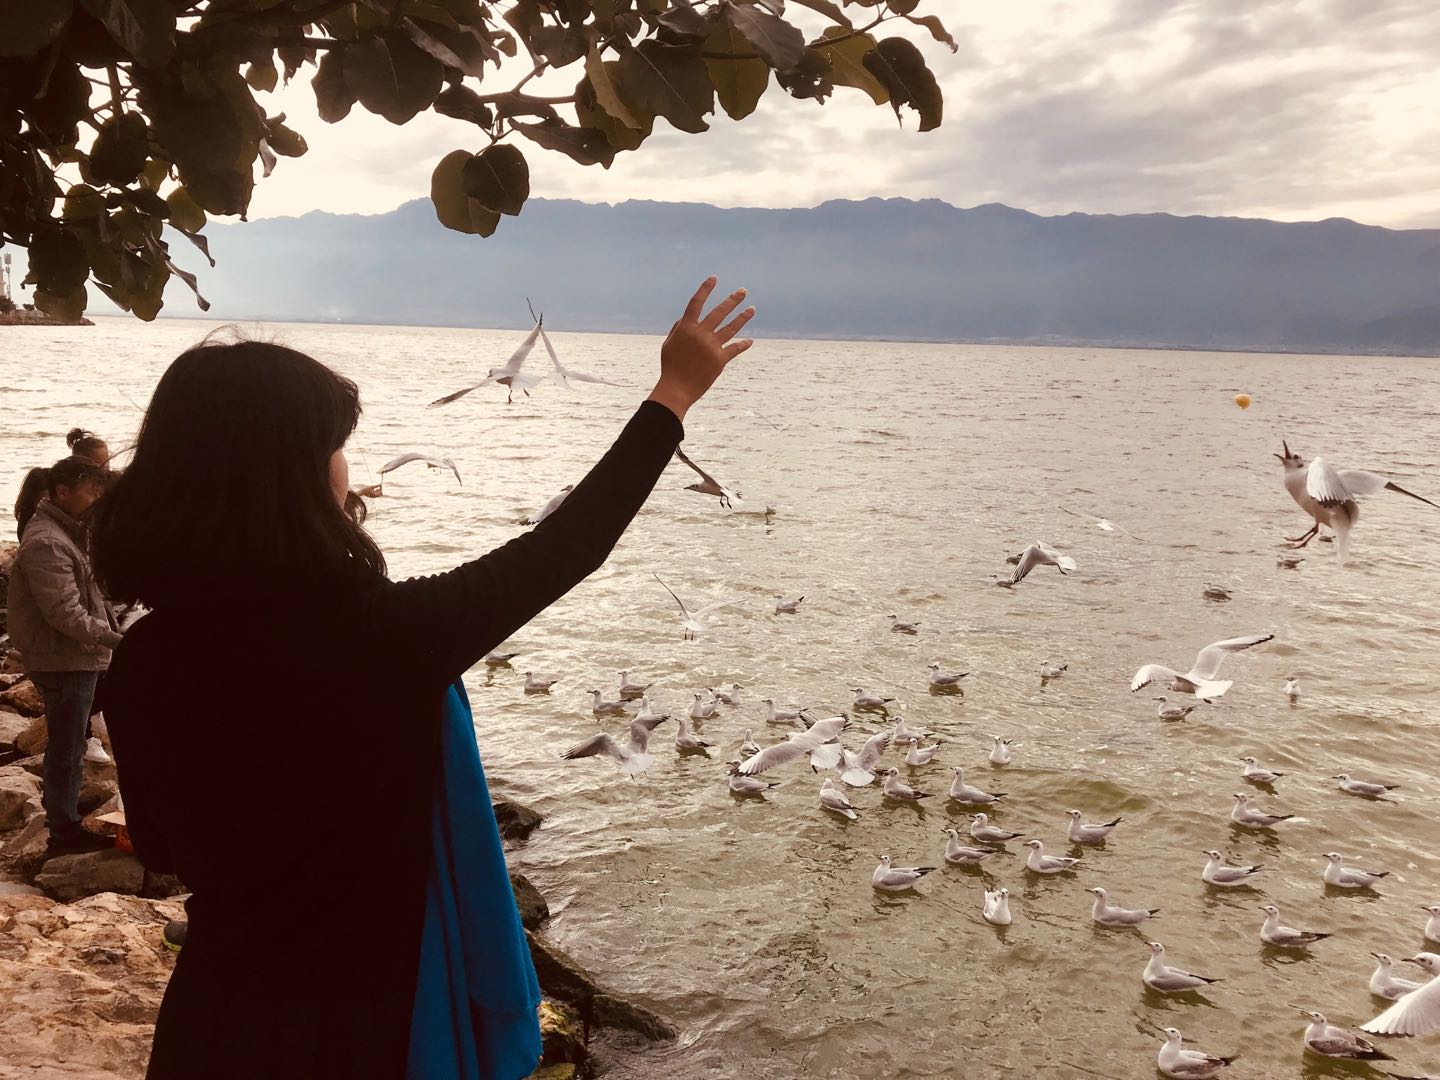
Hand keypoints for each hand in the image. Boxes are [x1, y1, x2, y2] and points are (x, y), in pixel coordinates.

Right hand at [648, 276, 753, 421]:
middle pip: (719, 312)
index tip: (713, 278)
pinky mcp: (720, 360)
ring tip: (752, 309)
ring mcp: (711, 346)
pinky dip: (743, 345)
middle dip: (733, 300)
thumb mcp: (669, 344)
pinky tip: (749, 340)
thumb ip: (679, 328)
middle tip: (743, 291)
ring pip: (731, 328)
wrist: (677, 388)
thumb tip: (688, 316)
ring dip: (743, 317)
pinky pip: (734, 349)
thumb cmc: (670, 366)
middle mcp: (700, 334)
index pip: (697, 303)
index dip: (705, 289)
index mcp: (686, 328)